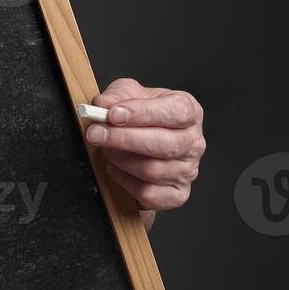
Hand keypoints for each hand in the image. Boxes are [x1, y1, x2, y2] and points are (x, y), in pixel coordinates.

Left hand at [85, 77, 204, 222]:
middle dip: (124, 138)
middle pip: (166, 145)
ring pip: (154, 170)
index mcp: (189, 112)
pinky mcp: (176, 194)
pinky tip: (115, 168)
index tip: (113, 114)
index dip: (143, 113)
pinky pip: (149, 193)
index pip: (177, 112)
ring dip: (121, 159)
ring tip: (105, 149)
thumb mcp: (128, 95)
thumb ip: (116, 96)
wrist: (141, 145)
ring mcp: (187, 171)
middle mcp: (193, 142)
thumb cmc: (140, 117)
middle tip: (95, 133)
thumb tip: (101, 105)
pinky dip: (124, 180)